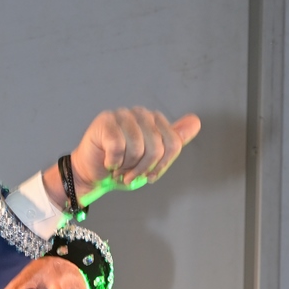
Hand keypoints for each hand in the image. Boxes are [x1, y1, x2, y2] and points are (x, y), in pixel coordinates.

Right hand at [42, 106, 200, 209]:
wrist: (92, 175)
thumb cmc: (122, 168)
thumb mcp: (153, 160)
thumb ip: (174, 141)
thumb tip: (196, 121)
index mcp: (156, 120)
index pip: (174, 145)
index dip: (161, 166)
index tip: (148, 173)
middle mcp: (141, 113)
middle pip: (157, 148)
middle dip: (142, 169)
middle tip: (129, 173)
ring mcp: (123, 114)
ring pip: (137, 149)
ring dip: (126, 168)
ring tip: (118, 168)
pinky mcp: (105, 120)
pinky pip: (118, 147)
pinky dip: (113, 163)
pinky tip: (108, 161)